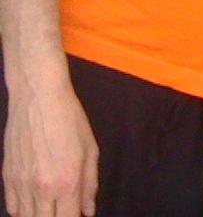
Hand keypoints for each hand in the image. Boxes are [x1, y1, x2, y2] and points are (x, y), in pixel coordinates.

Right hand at [2, 71, 97, 216]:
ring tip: (49, 209)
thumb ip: (90, 185)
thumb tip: (88, 210)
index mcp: (67, 181)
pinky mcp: (7, 178)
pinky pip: (12, 208)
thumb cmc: (69, 120)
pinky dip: (22, 212)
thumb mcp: (90, 150)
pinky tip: (33, 206)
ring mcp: (21, 184)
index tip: (76, 216)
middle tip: (63, 211)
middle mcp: (42, 188)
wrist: (38, 100)